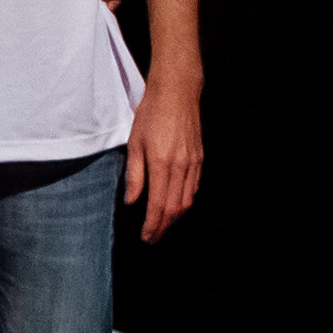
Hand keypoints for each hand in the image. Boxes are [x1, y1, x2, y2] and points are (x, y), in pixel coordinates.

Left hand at [124, 73, 204, 240]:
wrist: (177, 94)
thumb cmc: (151, 115)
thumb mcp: (134, 143)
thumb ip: (134, 175)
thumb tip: (131, 201)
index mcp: (163, 165)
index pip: (158, 205)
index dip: (153, 225)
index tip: (146, 237)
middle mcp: (182, 167)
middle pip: (175, 208)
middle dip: (164, 226)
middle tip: (153, 238)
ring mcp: (194, 163)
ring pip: (187, 200)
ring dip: (175, 217)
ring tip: (162, 226)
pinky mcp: (200, 158)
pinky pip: (194, 187)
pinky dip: (185, 201)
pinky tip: (175, 205)